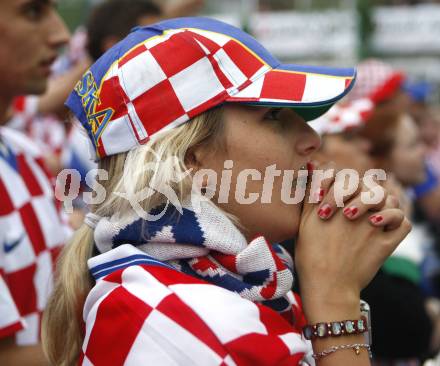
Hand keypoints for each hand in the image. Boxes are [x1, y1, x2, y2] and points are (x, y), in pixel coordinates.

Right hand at [295, 163, 410, 320]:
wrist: (327, 287)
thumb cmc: (311, 256)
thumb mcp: (304, 223)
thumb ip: (310, 194)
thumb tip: (314, 168)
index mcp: (333, 204)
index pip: (344, 176)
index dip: (340, 182)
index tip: (333, 195)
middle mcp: (354, 210)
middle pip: (368, 185)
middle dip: (362, 190)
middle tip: (354, 205)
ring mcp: (372, 227)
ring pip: (389, 199)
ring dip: (383, 202)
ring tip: (372, 212)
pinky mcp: (386, 244)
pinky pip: (403, 223)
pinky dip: (397, 221)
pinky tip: (384, 225)